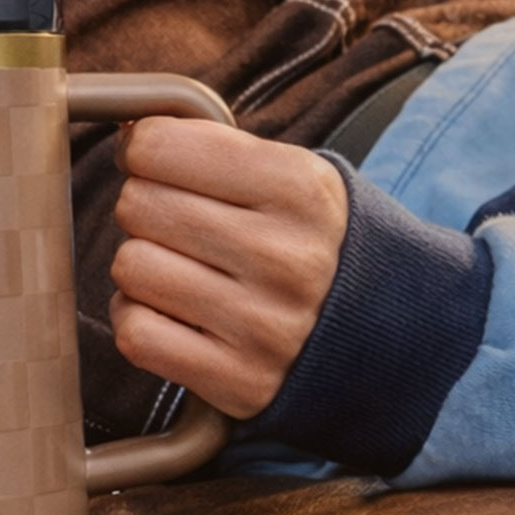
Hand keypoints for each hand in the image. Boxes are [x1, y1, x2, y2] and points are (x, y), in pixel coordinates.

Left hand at [109, 116, 347, 419]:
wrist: (388, 333)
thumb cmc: (307, 241)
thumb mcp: (290, 176)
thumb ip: (211, 147)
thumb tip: (125, 134)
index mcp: (298, 188)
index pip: (158, 147)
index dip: (142, 152)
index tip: (157, 165)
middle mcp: (284, 257)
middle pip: (137, 206)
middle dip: (145, 210)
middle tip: (178, 226)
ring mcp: (263, 325)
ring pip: (131, 268)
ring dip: (142, 269)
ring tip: (185, 272)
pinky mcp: (239, 380)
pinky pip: (136, 334)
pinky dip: (139, 321)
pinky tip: (172, 316)